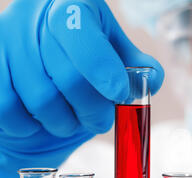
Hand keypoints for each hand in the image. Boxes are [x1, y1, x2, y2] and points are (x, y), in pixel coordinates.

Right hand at [0, 0, 163, 177]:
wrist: (35, 55)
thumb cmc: (80, 54)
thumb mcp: (112, 49)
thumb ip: (134, 64)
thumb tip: (151, 80)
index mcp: (71, 7)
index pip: (83, 35)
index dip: (104, 71)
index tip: (118, 95)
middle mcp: (33, 19)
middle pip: (68, 79)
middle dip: (93, 111)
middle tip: (100, 120)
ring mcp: (6, 42)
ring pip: (40, 100)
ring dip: (63, 123)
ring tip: (72, 121)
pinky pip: (7, 109)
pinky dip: (28, 126)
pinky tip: (40, 121)